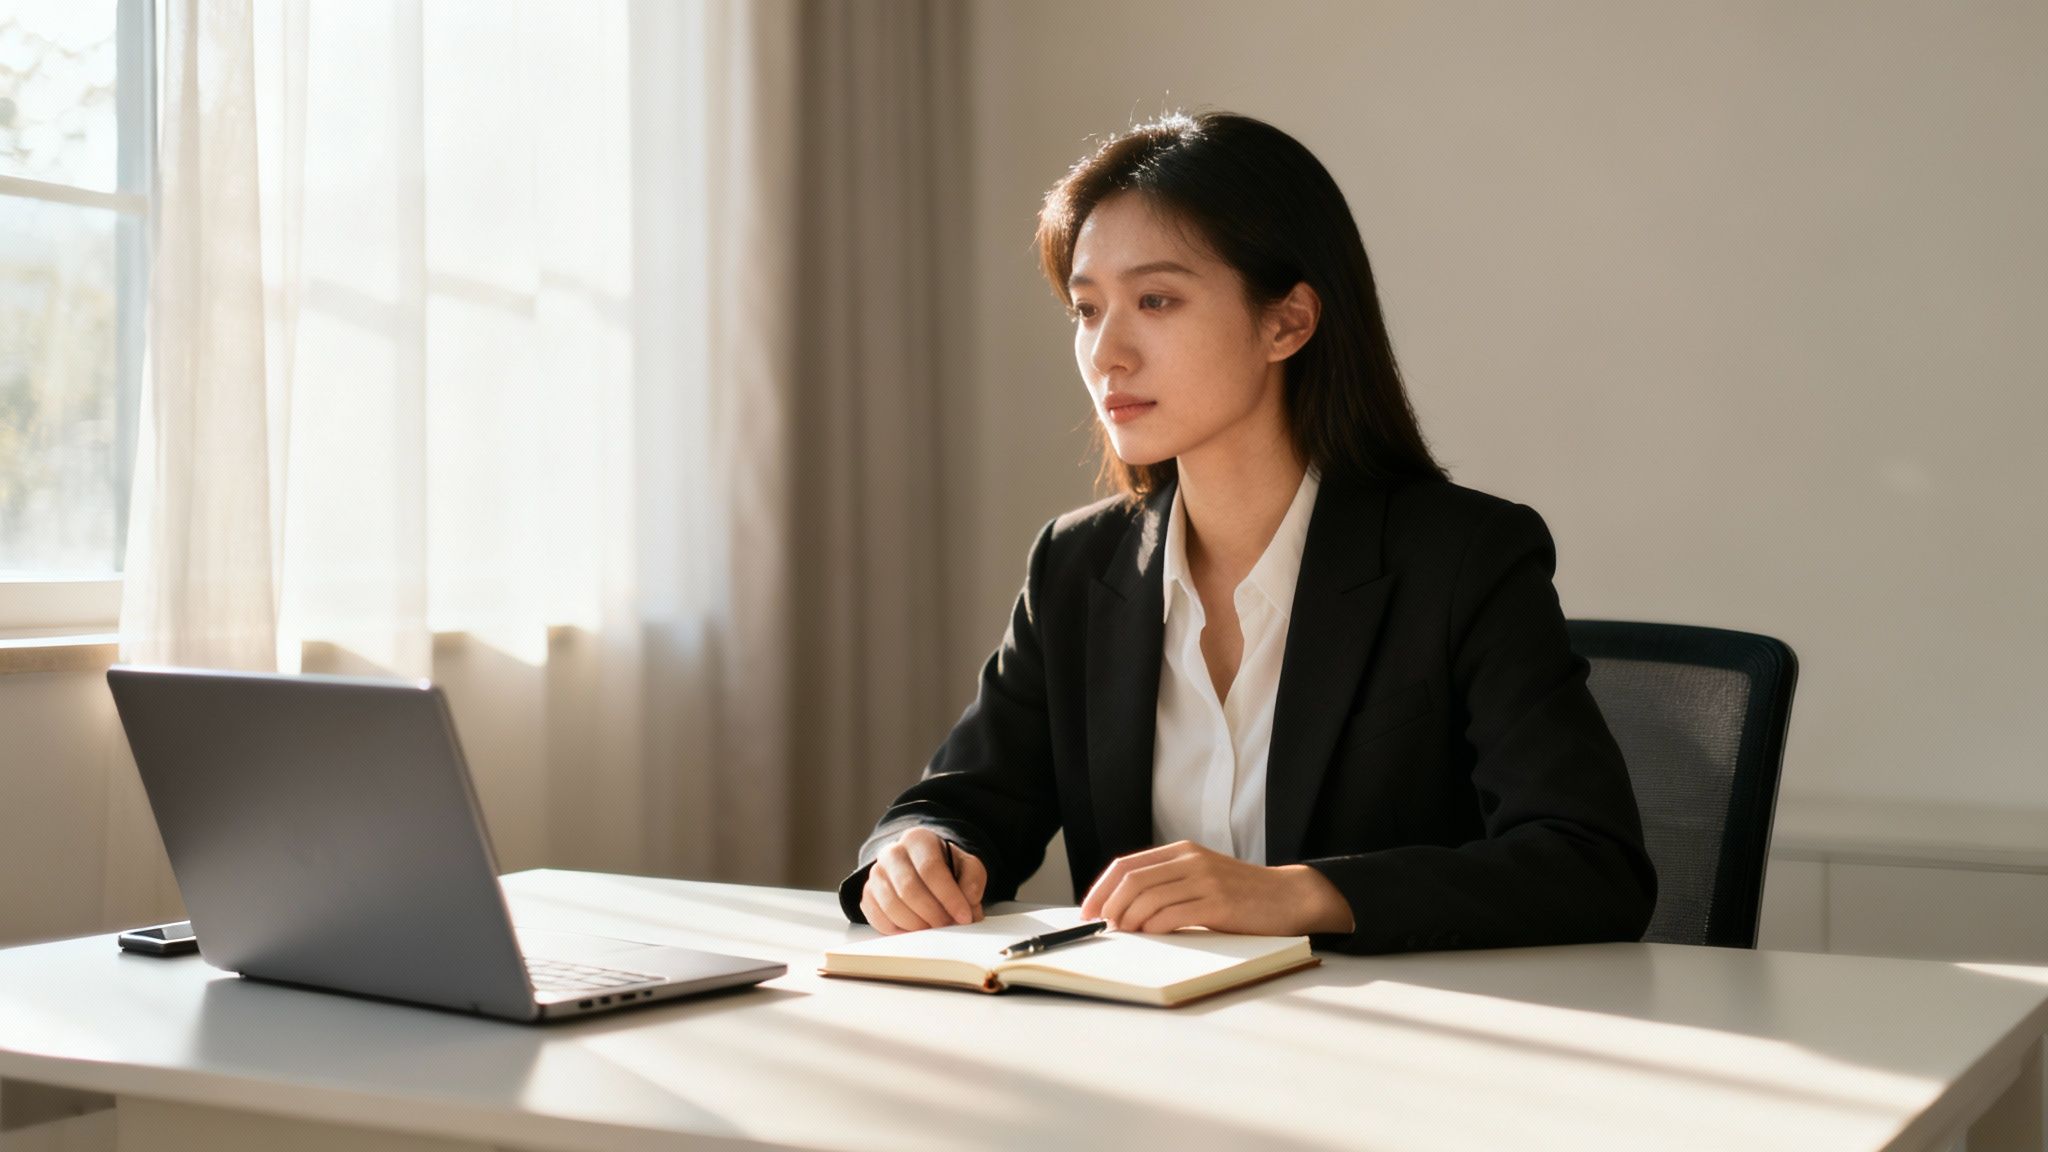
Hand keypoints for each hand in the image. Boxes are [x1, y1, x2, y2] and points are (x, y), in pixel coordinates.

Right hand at [860, 827, 987, 933]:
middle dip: (932, 914)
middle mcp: (892, 852)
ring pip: (891, 905)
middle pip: (908, 888)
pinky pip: (878, 917)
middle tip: (948, 927)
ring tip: (934, 930)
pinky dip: (898, 930)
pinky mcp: (867, 894)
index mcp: (918, 839)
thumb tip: (969, 898)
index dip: (949, 897)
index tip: (964, 917)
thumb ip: (973, 879)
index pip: (930, 868)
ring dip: (916, 924)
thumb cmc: (945, 868)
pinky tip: (915, 930)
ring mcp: (876, 873)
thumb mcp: (966, 866)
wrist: (920, 868)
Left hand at [1080, 841, 1354, 936]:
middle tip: (1104, 929)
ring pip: (1148, 899)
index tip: (1089, 912)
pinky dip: (1154, 928)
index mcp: (1181, 852)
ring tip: (1127, 936)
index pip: (1125, 866)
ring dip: (1129, 921)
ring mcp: (1205, 880)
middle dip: (1110, 908)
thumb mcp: (1201, 877)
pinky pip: (1173, 915)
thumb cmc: (1242, 894)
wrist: (1289, 897)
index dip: (1101, 889)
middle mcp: (1190, 861)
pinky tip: (1151, 937)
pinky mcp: (1219, 903)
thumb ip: (1169, 884)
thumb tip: (1124, 909)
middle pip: (1131, 881)